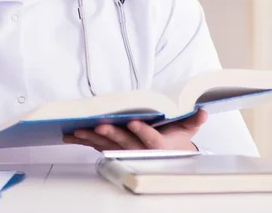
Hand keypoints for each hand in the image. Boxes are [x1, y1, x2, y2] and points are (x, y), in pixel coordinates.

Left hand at [62, 109, 206, 151]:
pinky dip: (82, 141)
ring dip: (92, 138)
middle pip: (124, 142)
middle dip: (112, 134)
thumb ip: (192, 121)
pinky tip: (69, 135)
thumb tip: (202, 111)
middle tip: (100, 126)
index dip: (142, 132)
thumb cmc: (173, 140)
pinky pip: (96, 146)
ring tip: (78, 130)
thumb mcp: (185, 131)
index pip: (151, 139)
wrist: (166, 159)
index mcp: (158, 145)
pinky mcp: (112, 150)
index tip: (134, 123)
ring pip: (107, 145)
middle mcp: (139, 151)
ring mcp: (124, 152)